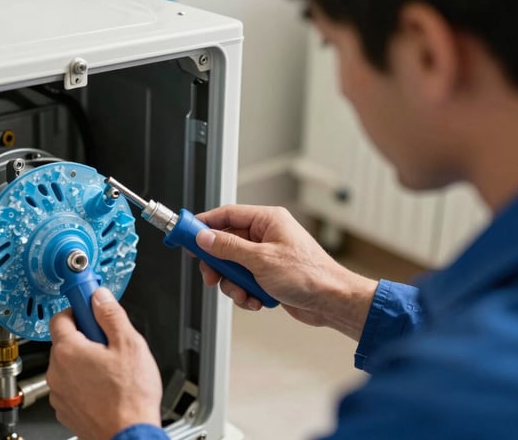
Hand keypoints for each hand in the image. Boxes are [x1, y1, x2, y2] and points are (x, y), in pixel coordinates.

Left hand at [46, 288, 162, 439]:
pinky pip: (71, 386)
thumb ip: (112, 315)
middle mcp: (58, 372)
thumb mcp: (129, 344)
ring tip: (112, 370)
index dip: (78, 310)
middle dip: (86, 337)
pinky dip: (84, 383)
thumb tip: (101, 297)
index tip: (89, 307)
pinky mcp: (66, 409)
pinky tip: (106, 387)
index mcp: (69, 351)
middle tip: (110, 343)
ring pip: (69, 366)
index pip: (60, 317)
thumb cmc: (130, 397)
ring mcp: (60, 393)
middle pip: (65, 342)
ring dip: (85, 362)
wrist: (128, 435)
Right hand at [195, 205, 377, 339]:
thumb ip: (229, 248)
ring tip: (244, 293)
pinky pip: (244, 281)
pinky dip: (246, 293)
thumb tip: (205, 238)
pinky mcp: (268, 275)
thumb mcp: (261, 260)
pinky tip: (257, 300)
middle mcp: (266, 235)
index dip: (203, 224)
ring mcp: (267, 256)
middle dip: (218, 264)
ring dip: (233, 284)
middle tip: (211, 276)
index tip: (185, 234)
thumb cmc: (309, 275)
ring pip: (232, 267)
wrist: (332, 302)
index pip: (226, 214)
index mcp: (267, 221)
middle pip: (225, 243)